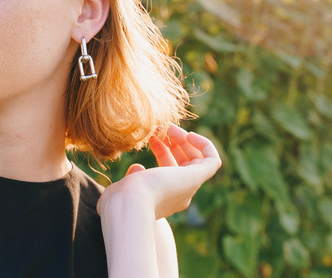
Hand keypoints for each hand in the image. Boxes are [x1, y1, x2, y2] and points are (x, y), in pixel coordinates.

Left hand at [98, 124, 221, 219]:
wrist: (128, 205)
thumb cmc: (119, 200)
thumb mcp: (122, 187)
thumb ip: (131, 178)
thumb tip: (137, 167)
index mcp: (161, 198)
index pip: (169, 169)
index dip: (162, 148)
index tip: (149, 136)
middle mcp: (178, 194)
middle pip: (184, 162)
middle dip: (173, 141)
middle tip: (160, 127)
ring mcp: (188, 187)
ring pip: (196, 159)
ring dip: (185, 139)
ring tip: (169, 127)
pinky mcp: (196, 179)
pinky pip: (212, 160)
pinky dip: (204, 144)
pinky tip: (188, 134)